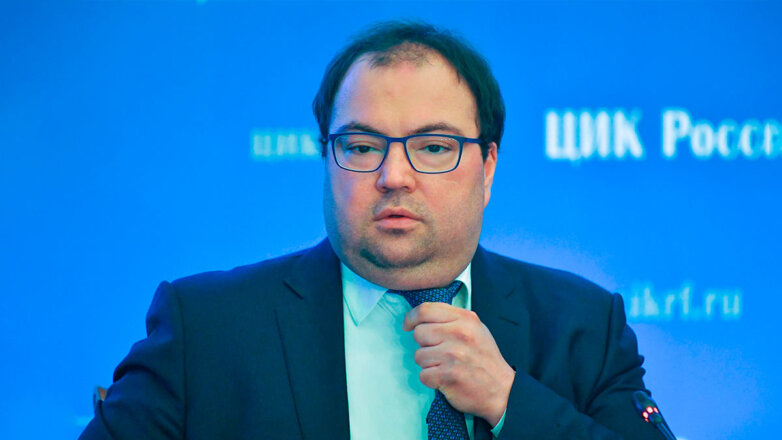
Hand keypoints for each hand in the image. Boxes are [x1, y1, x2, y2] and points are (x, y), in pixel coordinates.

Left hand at [403, 302, 515, 426]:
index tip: (408, 325)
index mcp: (465, 319)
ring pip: (418, 355)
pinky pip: (423, 375)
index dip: (411, 317)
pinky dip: (431, 380)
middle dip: (424, 345)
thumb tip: (422, 316)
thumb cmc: (485, 359)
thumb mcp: (476, 329)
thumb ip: (452, 319)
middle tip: (438, 353)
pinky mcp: (447, 375)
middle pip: (419, 333)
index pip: (425, 310)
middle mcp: (458, 334)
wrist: (502, 390)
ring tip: (445, 367)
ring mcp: (452, 354)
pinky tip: (444, 379)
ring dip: (428, 364)